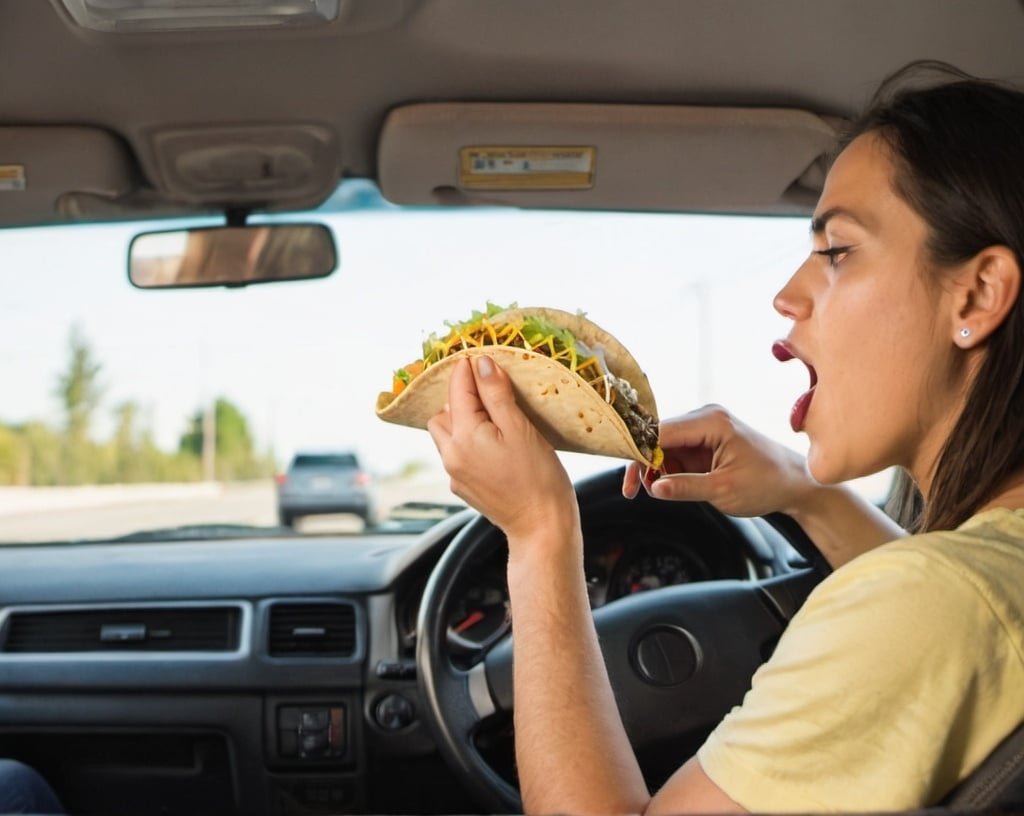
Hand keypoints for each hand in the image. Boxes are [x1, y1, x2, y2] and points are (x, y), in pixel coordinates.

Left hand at [427, 355, 577, 540]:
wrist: (541, 527)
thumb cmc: (539, 479)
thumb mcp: (521, 428)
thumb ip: (497, 395)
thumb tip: (482, 365)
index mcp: (464, 437)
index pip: (458, 391)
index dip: (467, 371)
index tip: (476, 357)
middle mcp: (452, 456)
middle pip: (443, 414)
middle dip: (460, 399)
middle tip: (488, 392)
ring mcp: (455, 474)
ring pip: (446, 435)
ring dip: (461, 421)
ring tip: (491, 419)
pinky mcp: (463, 487)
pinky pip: (456, 455)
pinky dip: (467, 442)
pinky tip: (493, 445)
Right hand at [623, 404, 814, 517]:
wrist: (795, 484)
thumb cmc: (767, 483)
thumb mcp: (723, 490)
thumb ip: (685, 488)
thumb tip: (653, 488)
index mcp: (711, 422)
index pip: (660, 431)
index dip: (639, 453)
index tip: (627, 477)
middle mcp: (704, 418)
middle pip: (656, 437)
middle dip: (644, 464)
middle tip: (634, 492)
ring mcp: (703, 429)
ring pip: (662, 446)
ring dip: (654, 469)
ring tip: (655, 493)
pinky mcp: (703, 442)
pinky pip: (674, 453)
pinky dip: (666, 470)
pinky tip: (666, 487)